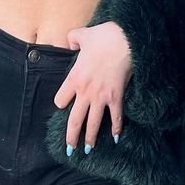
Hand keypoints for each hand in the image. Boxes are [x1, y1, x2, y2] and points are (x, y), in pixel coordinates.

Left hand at [53, 21, 132, 153]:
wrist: (124, 40)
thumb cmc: (103, 36)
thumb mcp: (81, 34)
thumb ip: (72, 39)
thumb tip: (69, 42)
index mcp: (73, 78)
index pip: (60, 100)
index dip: (61, 103)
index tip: (63, 105)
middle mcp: (85, 92)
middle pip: (74, 120)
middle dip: (71, 136)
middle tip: (69, 149)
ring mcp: (101, 97)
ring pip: (93, 123)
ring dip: (90, 138)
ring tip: (88, 150)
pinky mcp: (116, 97)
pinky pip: (115, 117)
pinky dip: (116, 129)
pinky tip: (116, 138)